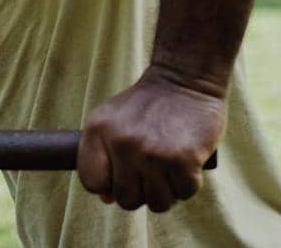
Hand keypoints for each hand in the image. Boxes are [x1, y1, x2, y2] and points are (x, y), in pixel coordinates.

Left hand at [77, 65, 226, 211]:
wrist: (185, 78)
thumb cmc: (148, 105)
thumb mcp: (113, 120)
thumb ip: (103, 157)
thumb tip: (107, 199)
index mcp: (98, 130)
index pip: (92, 182)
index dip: (109, 184)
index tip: (123, 172)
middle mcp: (122, 143)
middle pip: (126, 200)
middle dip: (142, 190)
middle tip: (153, 167)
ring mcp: (152, 152)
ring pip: (157, 203)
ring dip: (167, 190)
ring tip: (169, 164)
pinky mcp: (183, 159)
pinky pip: (184, 194)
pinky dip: (188, 183)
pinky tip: (187, 161)